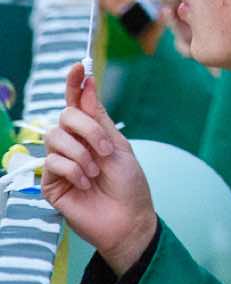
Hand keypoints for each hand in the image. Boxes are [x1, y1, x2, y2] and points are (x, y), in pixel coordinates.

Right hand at [42, 64, 157, 274]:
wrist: (128, 218)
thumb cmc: (129, 184)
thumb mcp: (119, 146)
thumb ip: (98, 118)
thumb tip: (87, 84)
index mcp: (92, 133)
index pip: (77, 104)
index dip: (75, 84)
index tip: (79, 65)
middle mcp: (73, 144)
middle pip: (65, 117)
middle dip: (87, 129)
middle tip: (107, 149)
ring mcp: (59, 163)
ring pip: (55, 137)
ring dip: (81, 153)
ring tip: (96, 171)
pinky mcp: (49, 182)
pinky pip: (51, 162)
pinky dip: (73, 169)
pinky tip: (85, 183)